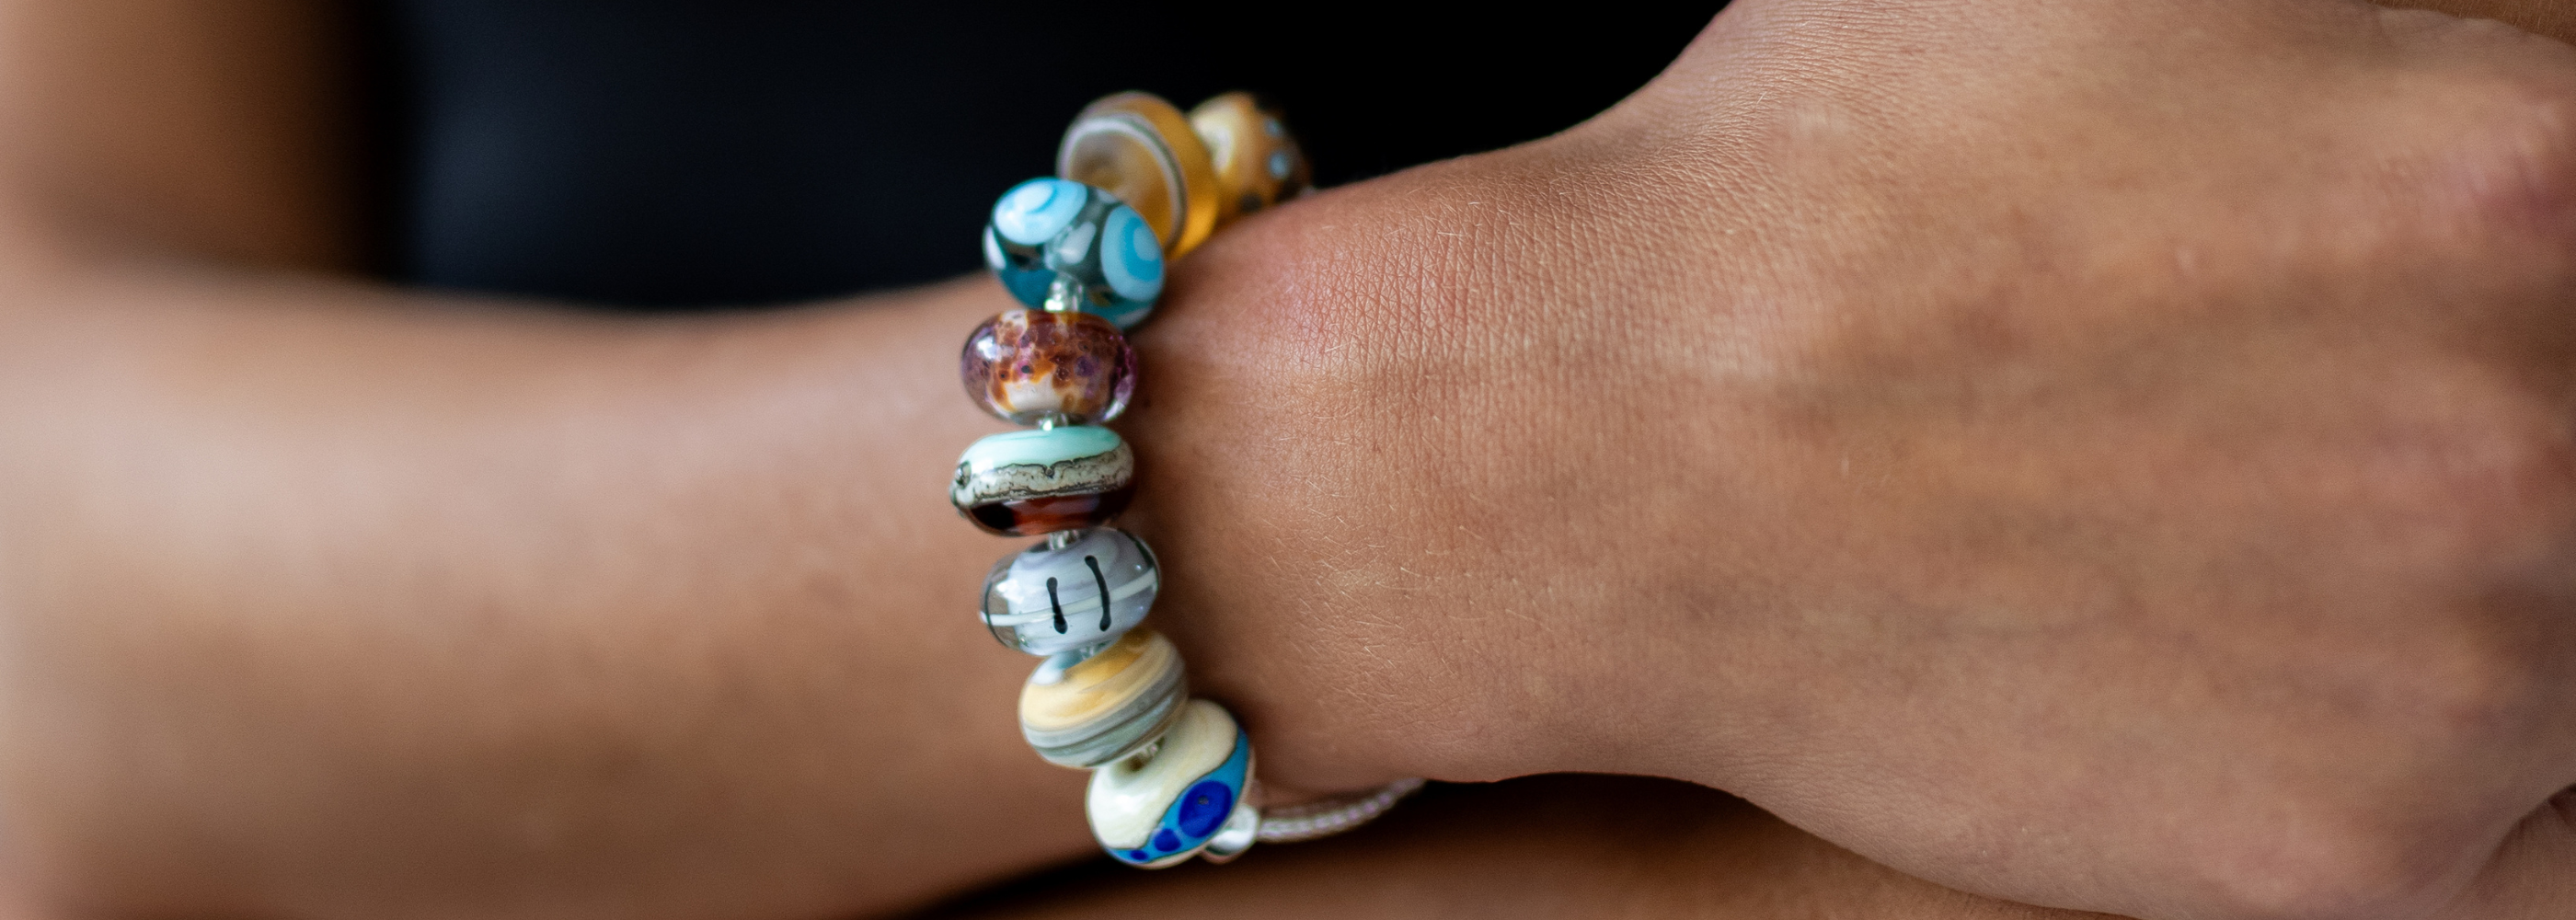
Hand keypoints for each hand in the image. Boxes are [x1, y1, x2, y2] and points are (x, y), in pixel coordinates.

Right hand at [1128, 2, 2575, 916]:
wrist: (1616, 450)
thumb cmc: (1829, 180)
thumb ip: (2406, 32)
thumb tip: (2528, 101)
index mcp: (2535, 160)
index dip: (2540, 281)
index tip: (2473, 304)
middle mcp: (2550, 422)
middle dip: (2503, 423)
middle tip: (2312, 418)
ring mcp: (2474, 660)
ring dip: (2478, 590)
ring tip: (2258, 519)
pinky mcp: (2357, 849)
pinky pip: (2507, 818)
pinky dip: (2392, 738)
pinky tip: (2235, 646)